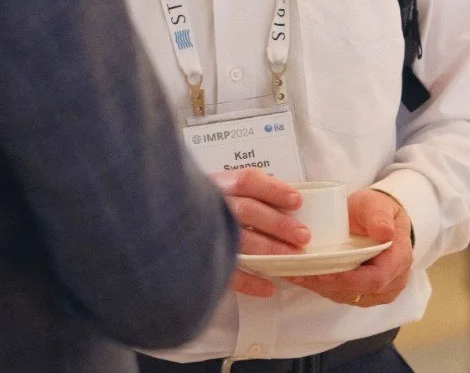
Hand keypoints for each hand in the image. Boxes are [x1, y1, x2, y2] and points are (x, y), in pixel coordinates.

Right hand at [209, 169, 305, 297]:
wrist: (167, 237)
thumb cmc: (202, 212)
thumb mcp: (220, 193)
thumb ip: (247, 196)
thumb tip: (287, 206)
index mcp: (216, 185)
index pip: (246, 181)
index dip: (273, 190)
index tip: (297, 201)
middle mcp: (208, 206)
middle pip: (247, 210)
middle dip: (278, 224)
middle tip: (303, 235)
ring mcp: (202, 234)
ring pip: (240, 240)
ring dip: (270, 250)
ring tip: (293, 258)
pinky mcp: (199, 262)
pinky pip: (228, 273)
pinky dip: (251, 282)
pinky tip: (269, 287)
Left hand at [288, 188, 413, 307]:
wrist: (377, 218)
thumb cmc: (376, 210)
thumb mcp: (377, 205)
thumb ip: (379, 217)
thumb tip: (385, 232)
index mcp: (399, 260)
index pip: (375, 279)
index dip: (348, 280)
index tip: (322, 273)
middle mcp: (392, 281)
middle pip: (358, 292)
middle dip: (327, 284)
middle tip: (299, 272)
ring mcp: (378, 291)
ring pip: (346, 296)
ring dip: (320, 287)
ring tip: (296, 273)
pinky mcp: (363, 293)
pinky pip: (341, 295)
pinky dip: (321, 287)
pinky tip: (303, 276)